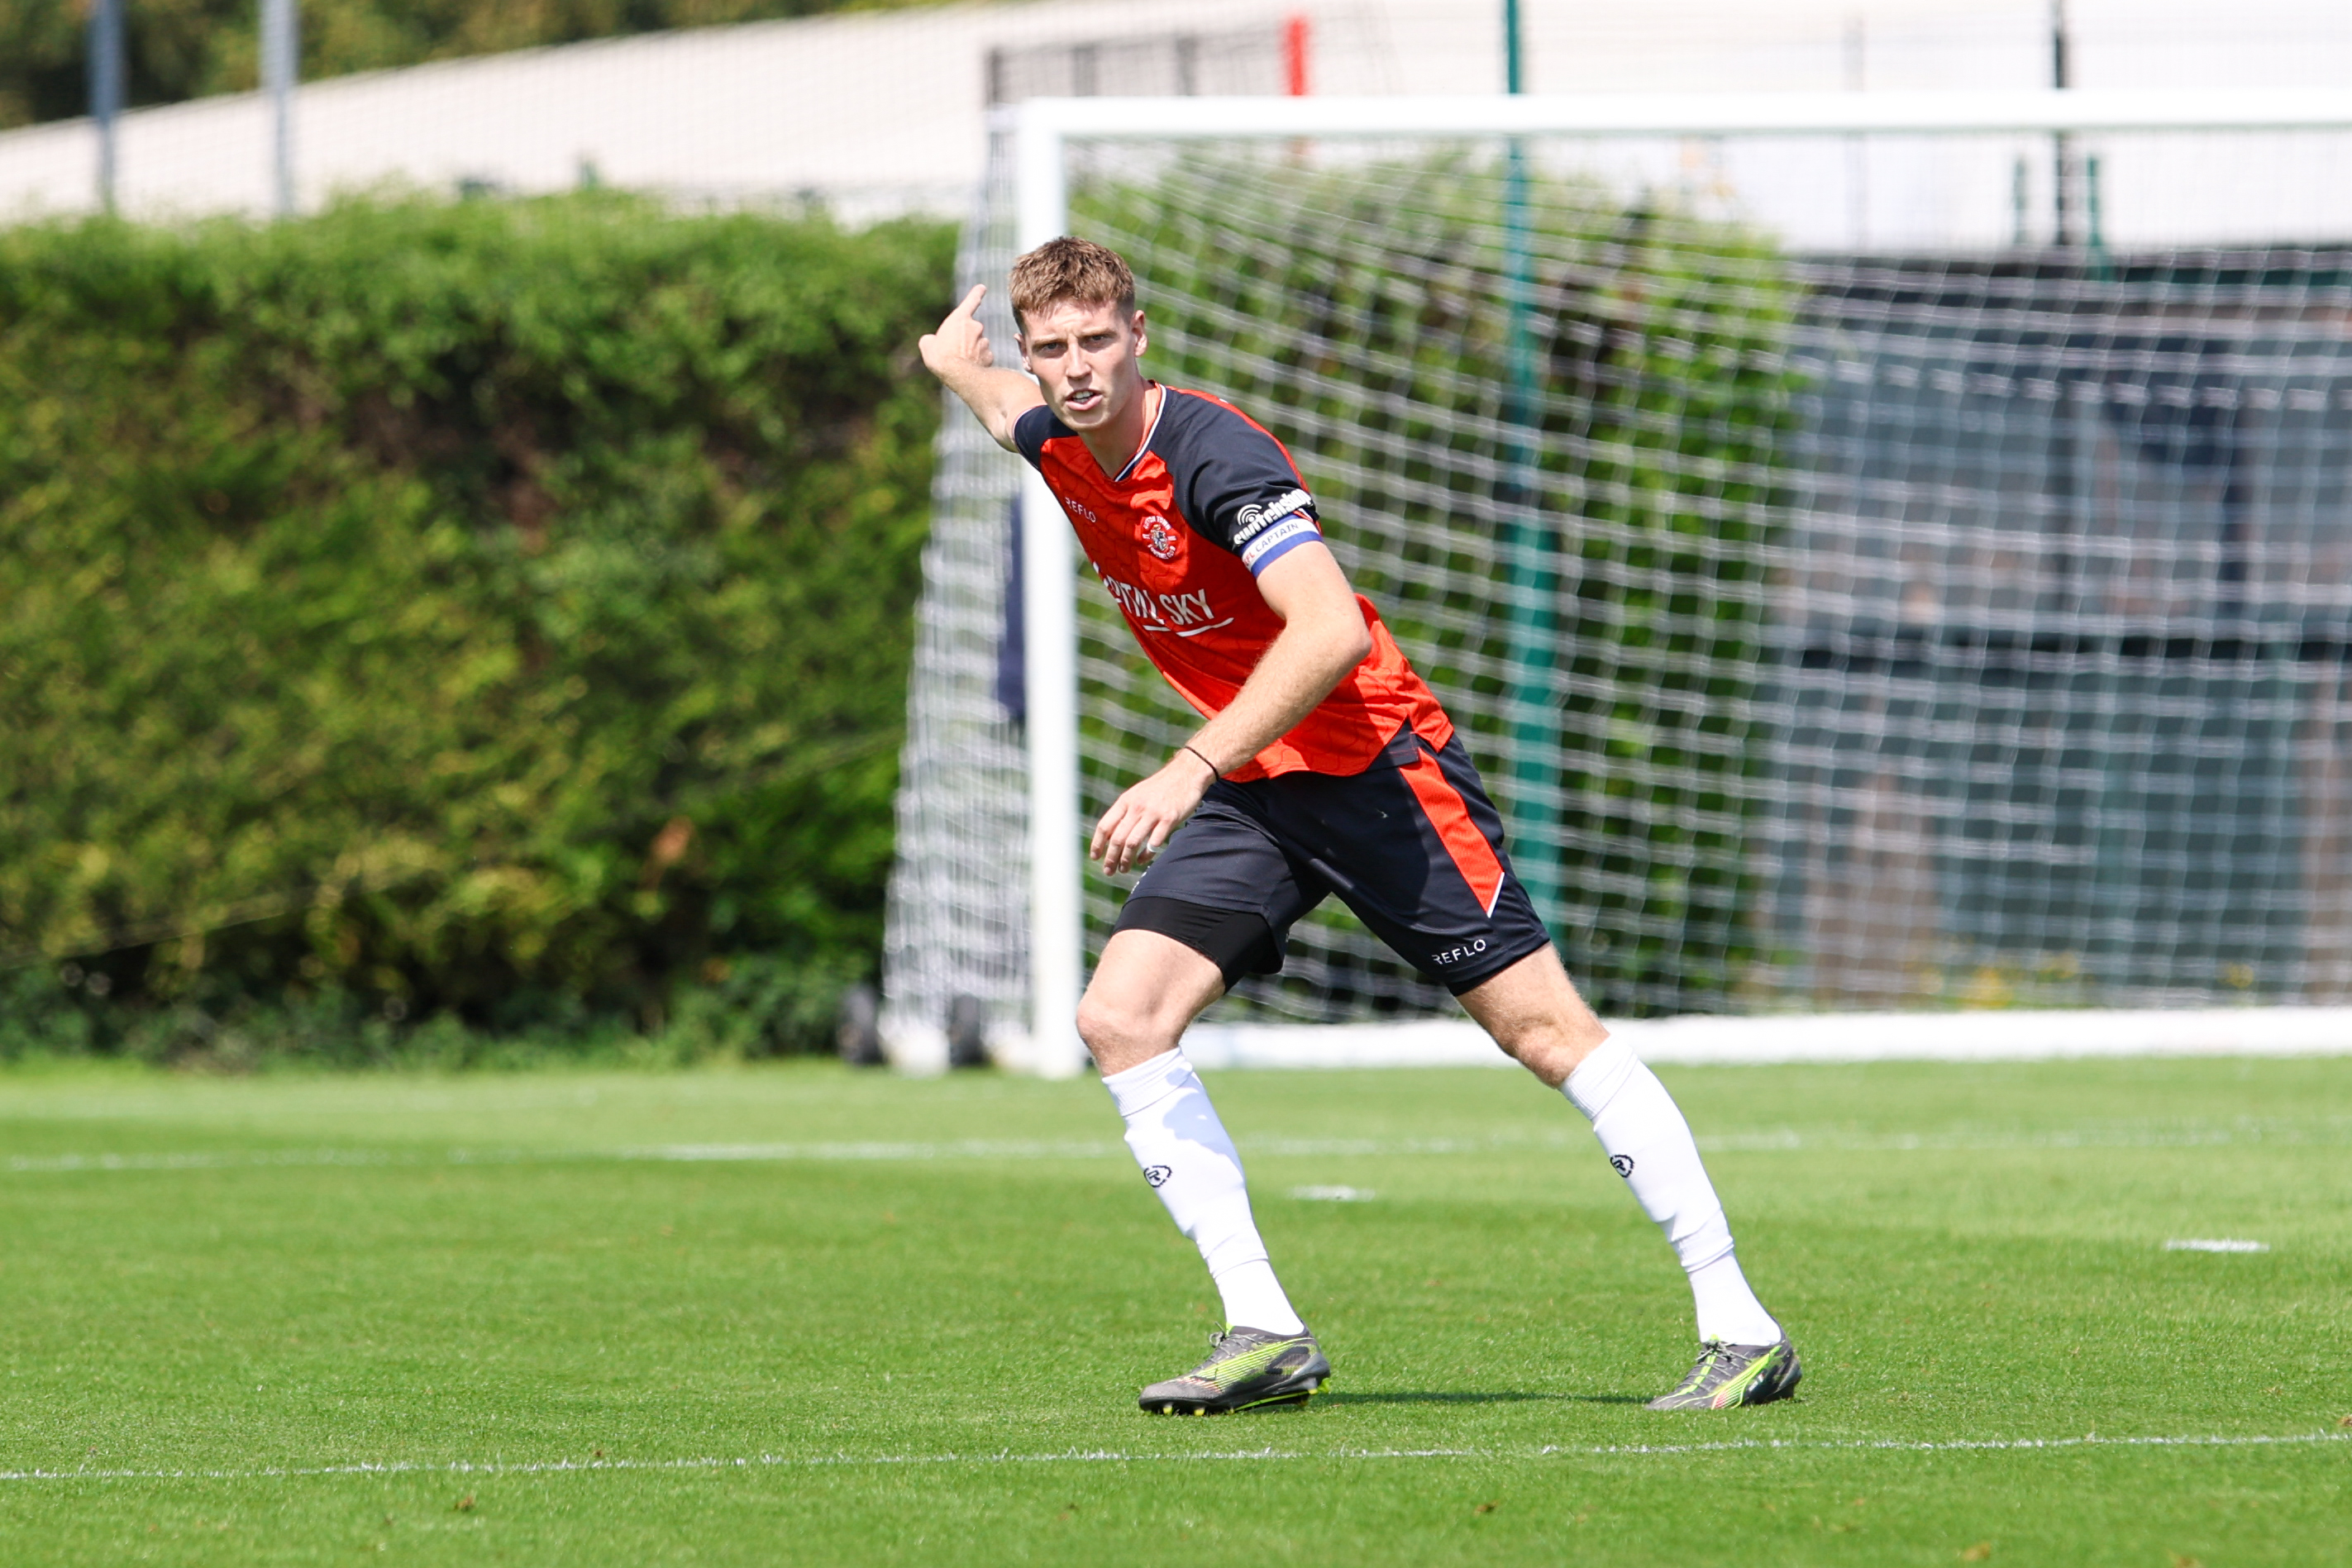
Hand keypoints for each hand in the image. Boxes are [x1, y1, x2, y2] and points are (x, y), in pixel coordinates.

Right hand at [918, 284, 994, 378]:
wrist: (957, 375)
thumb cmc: (940, 357)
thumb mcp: (927, 345)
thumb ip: (932, 339)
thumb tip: (932, 341)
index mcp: (960, 318)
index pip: (971, 301)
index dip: (976, 293)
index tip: (982, 288)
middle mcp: (976, 326)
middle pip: (971, 329)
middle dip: (964, 338)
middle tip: (952, 351)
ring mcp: (984, 341)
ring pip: (977, 343)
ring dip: (970, 350)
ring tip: (959, 361)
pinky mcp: (989, 356)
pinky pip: (983, 356)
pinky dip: (977, 360)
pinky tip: (969, 367)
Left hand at [1089, 752, 1216, 874]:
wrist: (1185, 773)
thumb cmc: (1159, 788)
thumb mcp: (1136, 795)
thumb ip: (1123, 813)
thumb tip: (1108, 835)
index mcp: (1125, 801)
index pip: (1104, 825)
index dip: (1097, 844)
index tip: (1095, 857)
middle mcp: (1136, 807)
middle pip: (1117, 838)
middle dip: (1110, 858)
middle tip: (1109, 871)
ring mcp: (1153, 813)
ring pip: (1133, 843)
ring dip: (1126, 860)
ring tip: (1124, 869)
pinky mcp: (1169, 819)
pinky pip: (1154, 843)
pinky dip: (1146, 855)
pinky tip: (1143, 860)